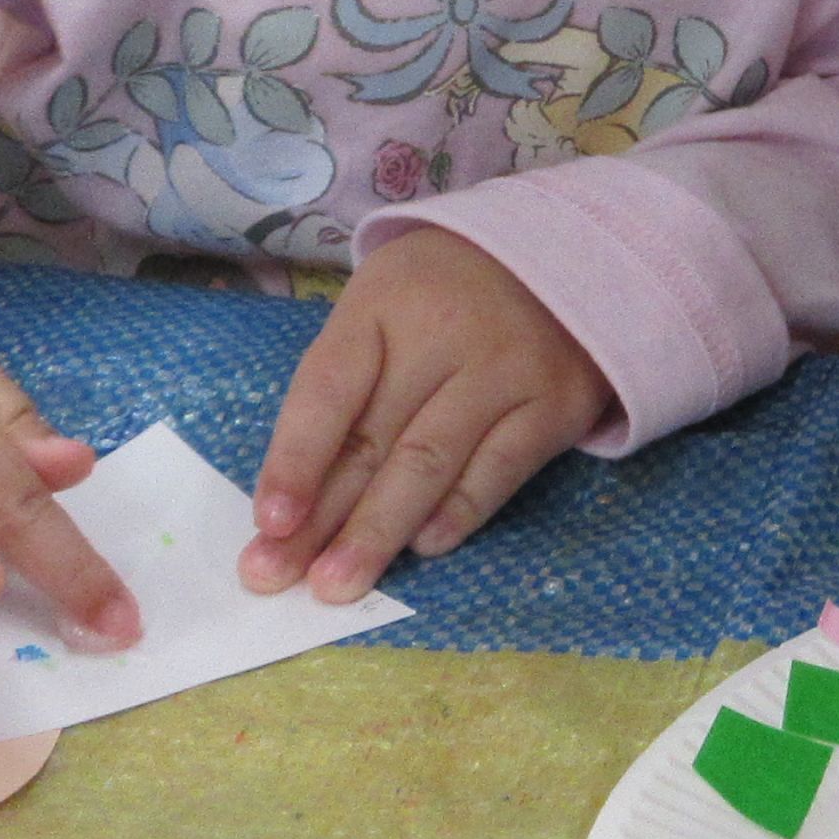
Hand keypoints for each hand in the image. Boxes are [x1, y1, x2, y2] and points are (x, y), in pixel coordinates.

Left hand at [242, 225, 606, 599]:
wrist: (570, 253)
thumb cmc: (447, 294)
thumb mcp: (384, 306)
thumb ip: (345, 384)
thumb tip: (298, 494)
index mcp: (384, 301)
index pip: (328, 388)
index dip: (294, 458)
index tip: (269, 522)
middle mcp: (445, 333)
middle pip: (372, 439)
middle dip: (320, 518)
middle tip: (274, 577)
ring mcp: (505, 370)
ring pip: (430, 463)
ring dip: (378, 532)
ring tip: (337, 584)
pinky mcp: (555, 405)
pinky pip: (498, 471)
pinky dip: (458, 514)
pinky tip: (422, 548)